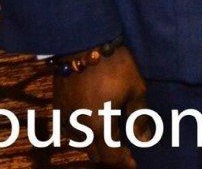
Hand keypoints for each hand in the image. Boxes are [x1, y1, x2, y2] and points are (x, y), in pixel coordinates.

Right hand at [53, 48, 147, 166]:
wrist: (83, 43)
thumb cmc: (115, 66)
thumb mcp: (135, 89)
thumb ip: (139, 116)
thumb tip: (142, 138)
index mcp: (99, 125)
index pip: (109, 156)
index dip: (121, 161)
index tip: (133, 162)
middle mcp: (79, 127)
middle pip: (94, 152)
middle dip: (109, 154)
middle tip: (124, 149)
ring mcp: (66, 117)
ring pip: (81, 141)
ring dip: (95, 143)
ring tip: (111, 133)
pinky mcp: (59, 106)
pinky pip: (70, 128)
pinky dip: (83, 131)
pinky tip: (93, 123)